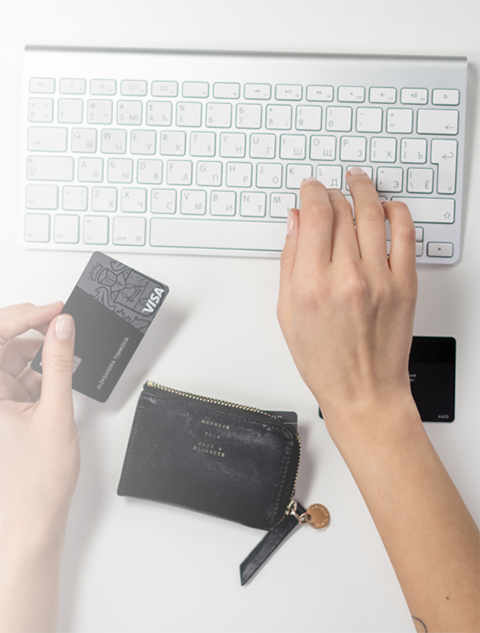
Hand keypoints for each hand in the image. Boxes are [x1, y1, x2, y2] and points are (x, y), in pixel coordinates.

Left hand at [0, 302, 78, 530]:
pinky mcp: (0, 404)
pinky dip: (36, 364)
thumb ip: (59, 362)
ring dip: (32, 344)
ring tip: (63, 348)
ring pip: (4, 351)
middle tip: (57, 318)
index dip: (23, 315)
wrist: (36, 513)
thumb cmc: (39, 478)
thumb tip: (62, 325)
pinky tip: (57, 371)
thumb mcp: (56, 412)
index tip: (54, 311)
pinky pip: (14, 369)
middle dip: (23, 322)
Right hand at [277, 169, 417, 434]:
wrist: (364, 390)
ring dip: (364, 191)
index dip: (311, 193)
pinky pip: (405, 235)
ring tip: (357, 181)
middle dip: (332, 193)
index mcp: (311, 284)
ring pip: (373, 215)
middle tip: (328, 190)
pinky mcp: (405, 284)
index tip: (309, 189)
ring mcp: (380, 279)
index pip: (314, 216)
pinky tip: (388, 207)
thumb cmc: (324, 361)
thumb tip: (294, 224)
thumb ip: (289, 263)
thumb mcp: (288, 312)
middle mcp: (346, 277)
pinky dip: (397, 213)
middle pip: (342, 212)